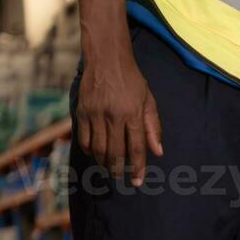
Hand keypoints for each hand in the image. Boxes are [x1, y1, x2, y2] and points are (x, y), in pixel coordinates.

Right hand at [75, 47, 162, 185]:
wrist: (106, 57)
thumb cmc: (131, 80)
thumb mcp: (148, 101)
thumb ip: (153, 127)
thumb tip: (157, 152)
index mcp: (133, 114)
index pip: (136, 148)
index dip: (137, 168)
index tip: (136, 181)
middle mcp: (114, 116)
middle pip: (115, 153)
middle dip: (117, 169)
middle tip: (119, 177)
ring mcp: (96, 114)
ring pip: (98, 148)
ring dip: (103, 162)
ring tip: (107, 167)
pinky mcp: (81, 110)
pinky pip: (83, 138)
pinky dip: (88, 150)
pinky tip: (94, 153)